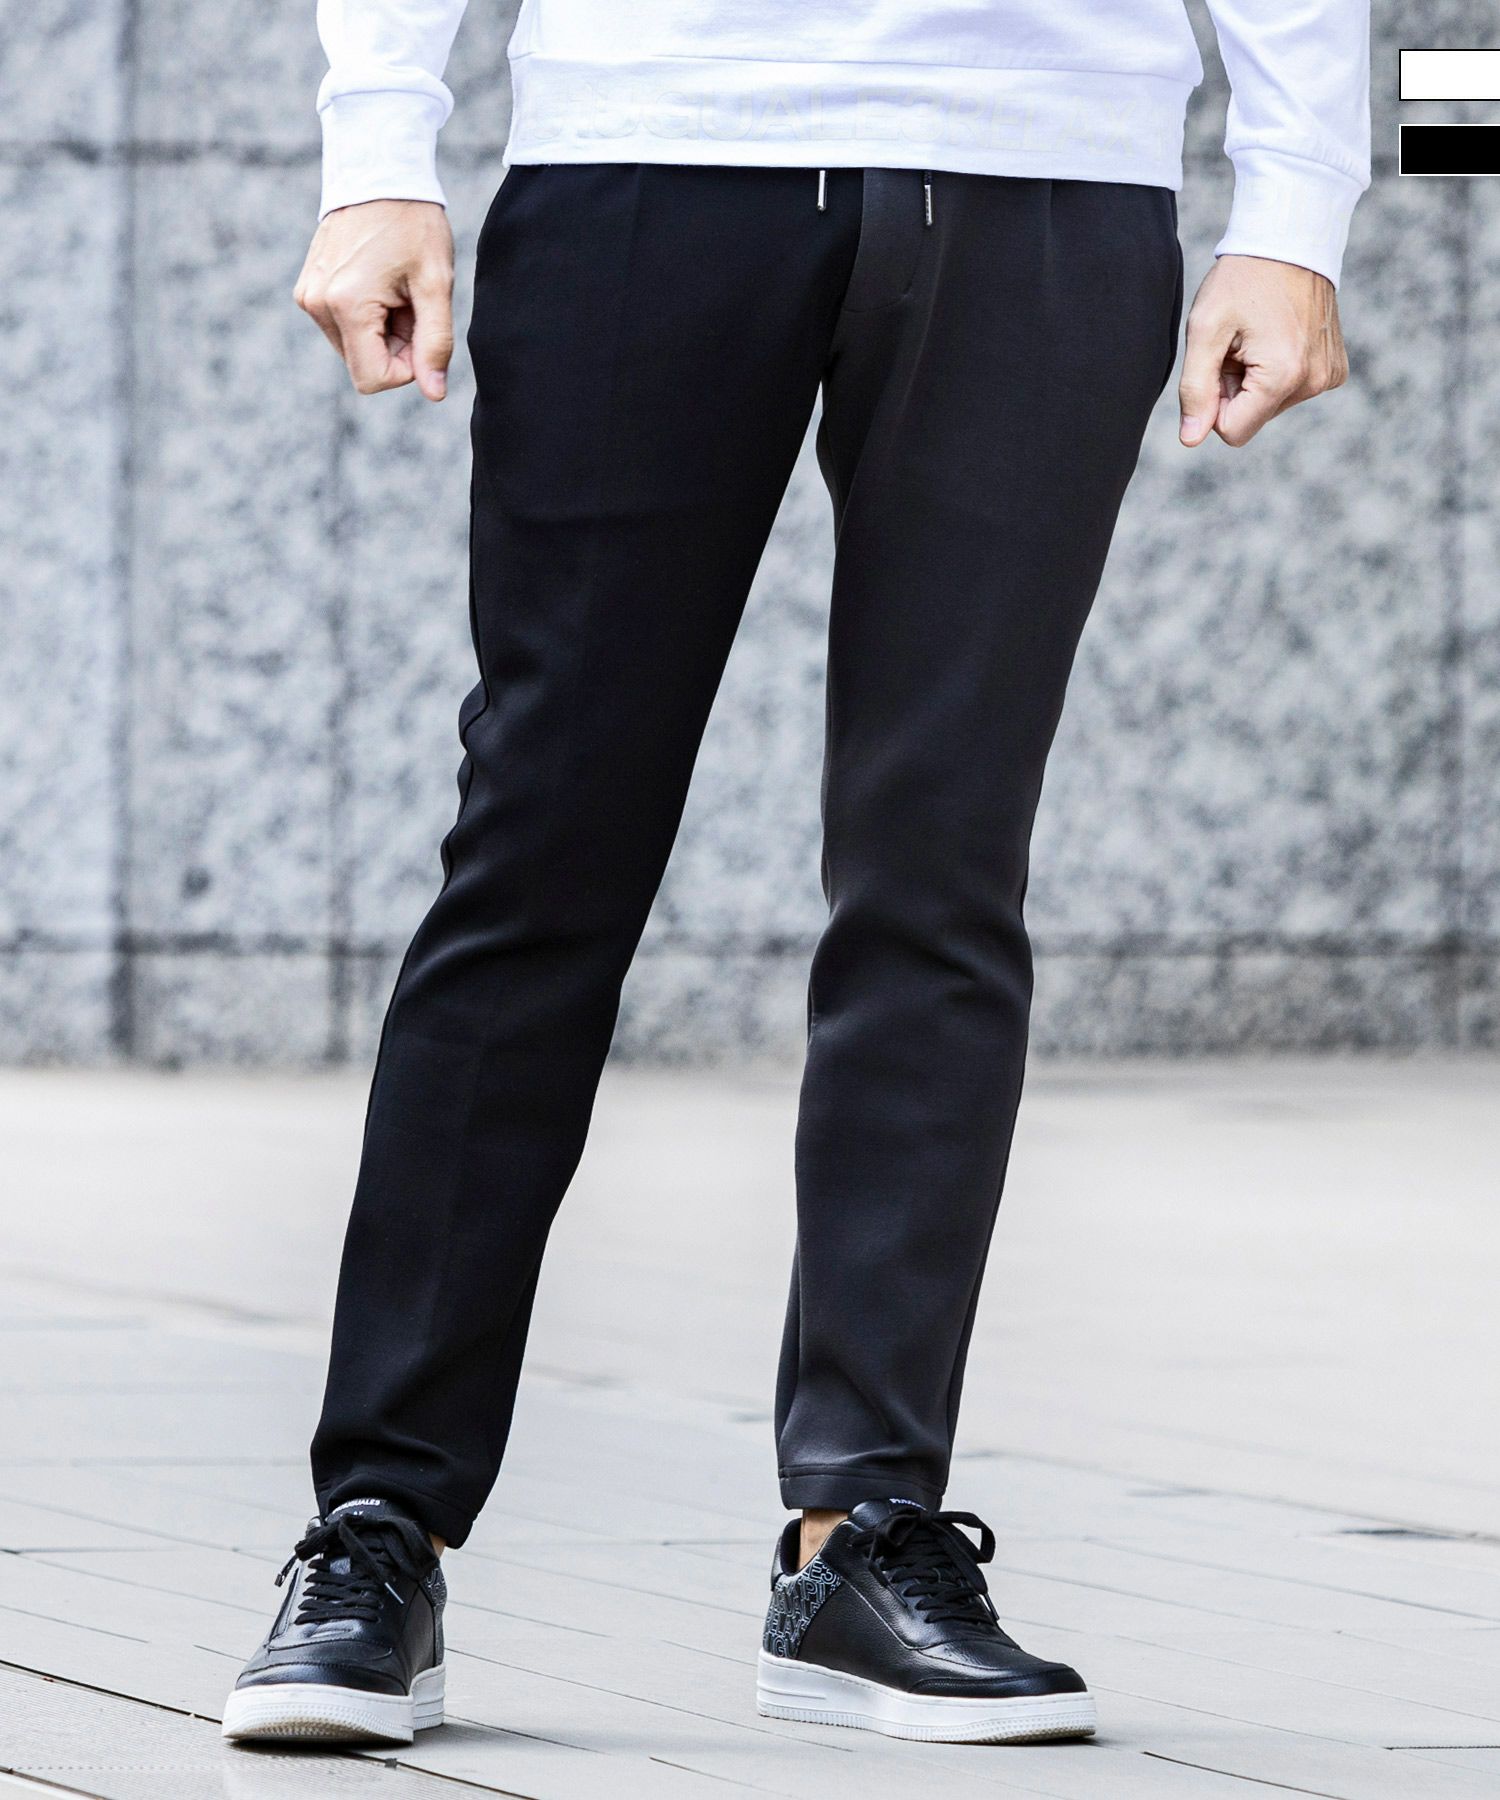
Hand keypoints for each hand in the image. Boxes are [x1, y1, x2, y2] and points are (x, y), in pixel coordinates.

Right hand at [294, 200, 454, 400]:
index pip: (373, 379)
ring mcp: (308, 295)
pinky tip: (379, 282)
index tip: (421, 330)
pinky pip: (342, 326)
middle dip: (394, 346)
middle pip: (363, 364)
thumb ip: (435, 342)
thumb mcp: (435, 283)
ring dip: (381, 331)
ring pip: (354, 347)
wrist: (379, 170)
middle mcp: (317, 304)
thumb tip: (434, 393)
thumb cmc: (413, 222)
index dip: (406, 367)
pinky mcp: (307, 288)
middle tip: (410, 302)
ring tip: (394, 288)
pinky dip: (366, 316)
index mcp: (346, 306)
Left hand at [1178, 255, 1346, 448]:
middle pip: (1252, 417)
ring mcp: (1327, 375)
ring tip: (1257, 334)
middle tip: (1237, 344)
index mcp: (1282, 376)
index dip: (1214, 404)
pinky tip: (1276, 334)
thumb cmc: (1243, 278)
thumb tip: (1191, 439)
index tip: (1218, 364)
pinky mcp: (1333, 368)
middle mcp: (1313, 382)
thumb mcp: (1205, 329)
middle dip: (1236, 388)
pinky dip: (1276, 369)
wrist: (1290, 238)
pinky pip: (1291, 388)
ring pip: (1269, 404)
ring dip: (1254, 378)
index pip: (1232, 431)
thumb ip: (1195, 389)